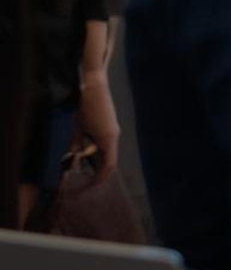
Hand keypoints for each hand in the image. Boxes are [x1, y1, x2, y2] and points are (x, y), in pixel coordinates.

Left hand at [72, 69, 119, 186]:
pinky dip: (97, 151)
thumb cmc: (85, 109)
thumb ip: (76, 146)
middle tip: (84, 179)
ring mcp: (114, 131)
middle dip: (97, 171)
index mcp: (107, 140)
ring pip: (108, 153)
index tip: (91, 186)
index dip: (100, 178)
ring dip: (96, 160)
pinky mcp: (111, 127)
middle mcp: (114, 137)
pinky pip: (106, 144)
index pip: (108, 166)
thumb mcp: (77, 129)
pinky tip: (85, 150)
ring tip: (81, 164)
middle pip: (109, 160)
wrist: (95, 88)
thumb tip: (72, 161)